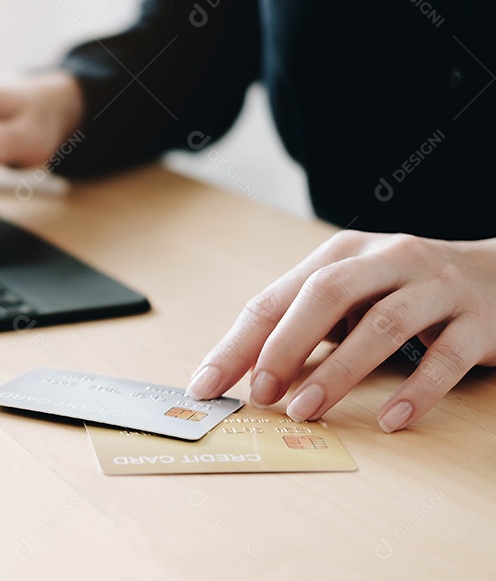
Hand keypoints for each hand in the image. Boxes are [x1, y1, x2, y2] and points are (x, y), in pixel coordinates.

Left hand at [186, 231, 495, 431]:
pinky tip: (391, 419)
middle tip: (262, 395)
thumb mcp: (352, 296)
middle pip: (325, 294)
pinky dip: (416, 390)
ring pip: (382, 324)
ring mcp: (436, 286)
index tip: (206, 385)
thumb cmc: (406, 292)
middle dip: (285, 346)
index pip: (276, 297)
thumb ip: (305, 326)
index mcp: (342, 254)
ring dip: (338, 372)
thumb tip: (247, 375)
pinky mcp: (481, 320)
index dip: (238, 344)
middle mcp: (387, 259)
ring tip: (306, 410)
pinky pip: (446, 356)